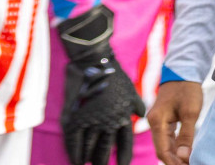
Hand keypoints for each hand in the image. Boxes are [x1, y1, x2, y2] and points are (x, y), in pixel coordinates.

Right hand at [58, 4, 145, 164]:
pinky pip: (74, 140)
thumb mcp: (130, 90)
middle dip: (103, 161)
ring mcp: (91, 120)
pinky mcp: (76, 116)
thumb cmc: (113, 74)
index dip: (123, 157)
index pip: (124, 144)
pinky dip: (74, 152)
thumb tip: (140, 115)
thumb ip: (136, 105)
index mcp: (122, 117)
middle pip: (105, 150)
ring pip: (89, 147)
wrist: (93, 60)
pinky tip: (76, 160)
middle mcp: (107, 122)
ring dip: (88, 159)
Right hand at [147, 80, 201, 164]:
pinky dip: (176, 148)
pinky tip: (185, 153)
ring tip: (189, 162)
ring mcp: (158, 121)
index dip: (173, 163)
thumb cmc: (187, 89)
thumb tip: (182, 157)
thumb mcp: (190, 112)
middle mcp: (154, 122)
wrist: (183, 70)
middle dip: (174, 161)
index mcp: (157, 121)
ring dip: (175, 156)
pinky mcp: (164, 120)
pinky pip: (168, 138)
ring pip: (165, 145)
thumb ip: (186, 136)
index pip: (162, 151)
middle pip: (162, 150)